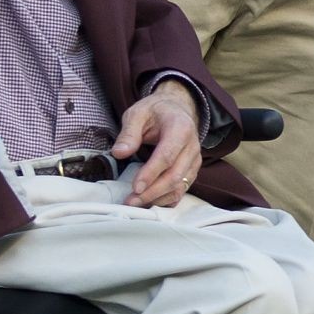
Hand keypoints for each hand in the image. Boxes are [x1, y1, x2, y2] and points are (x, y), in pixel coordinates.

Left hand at [114, 80, 206, 207]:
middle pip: (175, 176)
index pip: (167, 156)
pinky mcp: (192, 170)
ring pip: (180, 186)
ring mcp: (194, 160)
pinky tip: (150, 202)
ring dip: (158, 199)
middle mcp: (192, 146)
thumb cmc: (155, 111)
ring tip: (136, 204)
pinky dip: (167, 200)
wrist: (175, 109)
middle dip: (152, 192)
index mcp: (180, 128)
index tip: (135, 187)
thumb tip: (119, 153)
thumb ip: (128, 133)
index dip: (151, 174)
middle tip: (130, 201)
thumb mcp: (137, 113)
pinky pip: (182, 190)